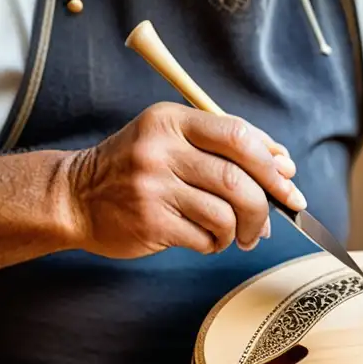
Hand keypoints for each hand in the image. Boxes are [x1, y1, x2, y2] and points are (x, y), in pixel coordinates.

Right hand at [64, 103, 303, 257]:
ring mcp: (153, 187)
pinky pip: (204, 237)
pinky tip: (206, 238)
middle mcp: (161, 150)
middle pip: (238, 180)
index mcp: (172, 121)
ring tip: (232, 232)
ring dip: (239, 229)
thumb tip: (283, 165)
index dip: (271, 163)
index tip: (288, 181)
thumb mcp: (171, 138)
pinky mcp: (150, 222)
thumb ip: (224, 146)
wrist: (74, 196)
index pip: (238, 135)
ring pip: (225, 214)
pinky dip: (215, 242)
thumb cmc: (134, 168)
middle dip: (264, 205)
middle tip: (269, 221)